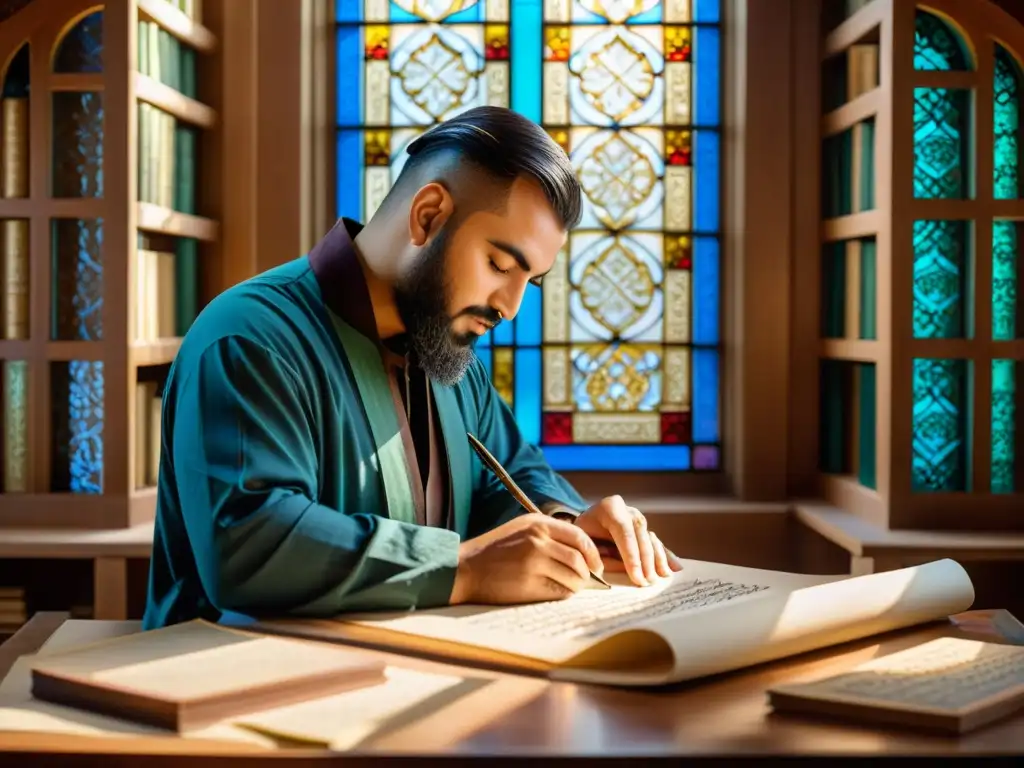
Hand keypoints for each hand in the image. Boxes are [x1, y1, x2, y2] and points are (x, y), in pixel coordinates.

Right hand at [449, 514, 603, 605]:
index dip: (593, 553)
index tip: (595, 565)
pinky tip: (556, 593)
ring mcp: (533, 562)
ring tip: (570, 588)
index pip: (580, 537)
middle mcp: (538, 540)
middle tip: (586, 582)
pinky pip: (559, 592)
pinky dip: (564, 595)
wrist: (464, 569)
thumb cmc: (494, 551)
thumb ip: (549, 534)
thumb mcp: (521, 529)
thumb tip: (582, 552)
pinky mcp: (528, 585)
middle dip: (588, 574)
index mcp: (538, 523)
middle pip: (580, 560)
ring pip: (573, 578)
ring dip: (577, 587)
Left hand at [573, 495, 681, 585]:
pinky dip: (665, 555)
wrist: (584, 522)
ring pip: (651, 538)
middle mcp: (627, 510)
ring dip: (657, 559)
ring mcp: (638, 517)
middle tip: (647, 581)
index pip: (624, 533)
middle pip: (640, 536)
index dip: (632, 557)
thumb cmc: (581, 535)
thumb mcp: (583, 543)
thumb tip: (622, 569)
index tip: (637, 577)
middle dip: (645, 561)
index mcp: (610, 508)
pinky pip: (656, 542)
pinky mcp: (644, 527)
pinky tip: (675, 567)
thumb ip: (600, 555)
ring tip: (661, 577)